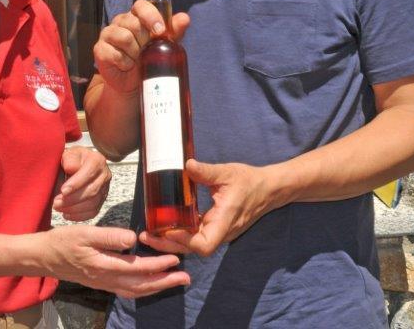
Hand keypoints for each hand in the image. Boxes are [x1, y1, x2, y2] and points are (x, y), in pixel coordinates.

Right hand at [41, 225, 188, 297]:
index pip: (138, 268)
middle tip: (186, 278)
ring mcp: (104, 284)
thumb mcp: (84, 232)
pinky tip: (150, 285)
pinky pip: (127, 291)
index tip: (176, 258)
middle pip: (142, 285)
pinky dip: (143, 290)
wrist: (43, 257)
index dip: (159, 264)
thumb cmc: (63, 241)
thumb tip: (132, 239)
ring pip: (136, 291)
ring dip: (157, 287)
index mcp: (104, 265)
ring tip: (175, 282)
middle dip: (166, 282)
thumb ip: (109, 236)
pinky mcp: (101, 284)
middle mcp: (106, 279)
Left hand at [54, 146, 110, 221]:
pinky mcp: (102, 201)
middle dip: (72, 199)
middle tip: (56, 203)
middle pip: (92, 191)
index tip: (63, 191)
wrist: (78, 165)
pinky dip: (79, 216)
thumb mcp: (68, 154)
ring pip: (93, 204)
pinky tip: (67, 214)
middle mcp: (105, 175)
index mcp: (97, 160)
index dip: (76, 183)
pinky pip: (93, 212)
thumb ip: (69, 159)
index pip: (89, 173)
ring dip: (74, 209)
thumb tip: (70, 168)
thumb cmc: (71, 160)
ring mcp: (105, 189)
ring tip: (59, 208)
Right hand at [92, 0, 190, 95]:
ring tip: (136, 59)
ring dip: (134, 53)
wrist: (133, 82)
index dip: (150, 15)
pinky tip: (126, 66)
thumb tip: (185, 18)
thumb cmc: (148, 59)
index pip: (140, 5)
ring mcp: (107, 34)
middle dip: (144, 40)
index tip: (160, 30)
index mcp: (135, 16)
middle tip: (146, 51)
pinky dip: (124, 62)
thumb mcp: (165, 45)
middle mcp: (120, 22)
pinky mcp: (100, 50)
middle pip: (134, 23)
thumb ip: (174, 31)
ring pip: (125, 37)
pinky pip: (115, 53)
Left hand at [139, 159, 276, 256]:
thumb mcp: (227, 173)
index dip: (184, 240)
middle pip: (193, 248)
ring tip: (150, 233)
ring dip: (172, 241)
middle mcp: (222, 231)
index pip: (204, 244)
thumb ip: (206, 172)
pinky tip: (166, 227)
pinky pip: (196, 237)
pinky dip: (180, 235)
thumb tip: (186, 164)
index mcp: (225, 220)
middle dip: (169, 244)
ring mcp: (219, 232)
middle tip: (146, 235)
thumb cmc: (249, 181)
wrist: (268, 189)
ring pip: (193, 245)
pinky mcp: (216, 228)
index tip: (167, 230)